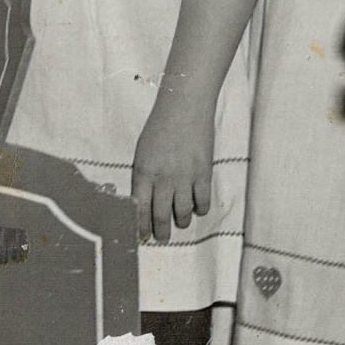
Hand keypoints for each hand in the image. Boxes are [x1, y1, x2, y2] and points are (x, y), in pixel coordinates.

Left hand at [131, 94, 214, 243]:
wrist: (184, 107)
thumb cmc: (159, 126)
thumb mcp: (143, 151)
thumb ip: (144, 175)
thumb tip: (145, 201)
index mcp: (143, 172)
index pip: (140, 208)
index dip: (141, 226)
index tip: (143, 236)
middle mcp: (163, 178)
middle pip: (161, 216)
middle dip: (161, 232)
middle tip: (162, 237)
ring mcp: (185, 177)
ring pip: (183, 213)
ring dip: (181, 221)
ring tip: (180, 221)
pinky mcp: (203, 173)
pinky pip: (202, 202)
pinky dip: (200, 209)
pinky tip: (197, 207)